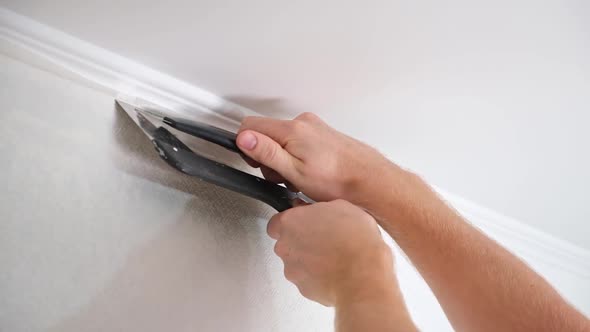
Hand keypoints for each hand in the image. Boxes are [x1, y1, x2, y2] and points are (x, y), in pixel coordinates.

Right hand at [236, 113, 396, 202]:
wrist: (369, 181)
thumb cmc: (338, 180)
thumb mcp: (295, 172)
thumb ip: (267, 153)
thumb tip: (244, 138)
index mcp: (292, 129)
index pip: (250, 126)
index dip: (248, 148)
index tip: (257, 165)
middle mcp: (303, 122)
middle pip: (267, 134)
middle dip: (268, 158)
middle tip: (282, 178)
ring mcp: (314, 127)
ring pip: (283, 140)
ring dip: (284, 160)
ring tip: (299, 179)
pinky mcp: (322, 135)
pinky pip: (299, 142)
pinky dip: (298, 157)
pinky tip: (310, 173)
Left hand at [267, 199, 395, 306]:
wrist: (362, 274)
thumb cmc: (354, 240)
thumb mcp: (342, 206)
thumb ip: (321, 207)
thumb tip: (321, 210)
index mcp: (290, 222)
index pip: (276, 222)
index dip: (292, 223)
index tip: (304, 222)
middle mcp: (286, 246)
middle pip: (286, 243)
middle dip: (301, 241)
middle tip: (323, 238)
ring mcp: (293, 269)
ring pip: (296, 262)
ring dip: (310, 259)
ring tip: (333, 256)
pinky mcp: (303, 288)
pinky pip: (307, 279)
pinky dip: (318, 276)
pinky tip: (335, 270)